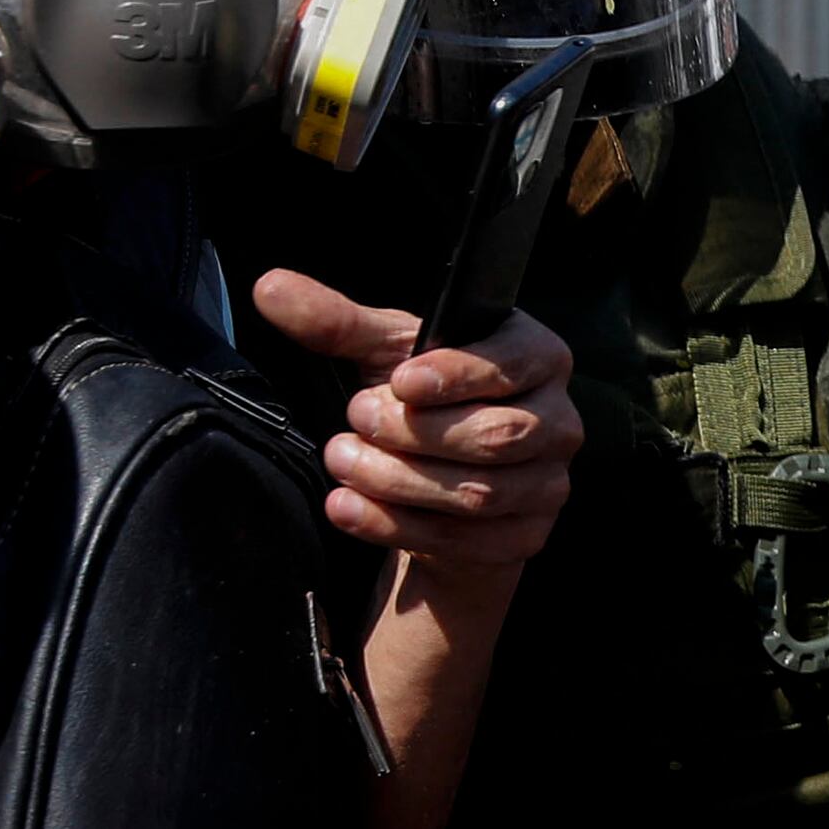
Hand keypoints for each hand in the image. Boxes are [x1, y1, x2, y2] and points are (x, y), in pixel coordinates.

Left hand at [248, 266, 581, 564]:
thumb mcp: (384, 355)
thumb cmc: (426, 403)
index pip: (511, 364)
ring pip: (478, 493)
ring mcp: (548, 485)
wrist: (439, 485)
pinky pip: (466, 540)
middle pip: (496, 434)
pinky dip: (398, 527)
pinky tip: (350, 509)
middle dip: (416, 433)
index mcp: (538, 357)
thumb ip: (337, 322)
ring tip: (341, 462)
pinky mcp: (527, 536)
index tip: (399, 383)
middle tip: (354, 420)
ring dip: (398, 481)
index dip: (458, 376)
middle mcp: (558, 421)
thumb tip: (270, 288)